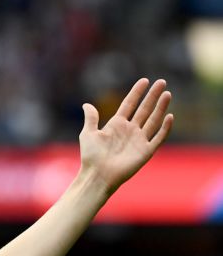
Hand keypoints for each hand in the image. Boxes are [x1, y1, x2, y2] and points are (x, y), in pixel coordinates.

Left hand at [80, 78, 173, 192]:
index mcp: (116, 124)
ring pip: (153, 120)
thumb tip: (86, 104)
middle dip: (152, 96)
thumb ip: (91, 119)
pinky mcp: (146, 151)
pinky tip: (169, 116)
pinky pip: (158, 138)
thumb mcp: (88, 134)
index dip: (137, 93)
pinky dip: (164, 128)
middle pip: (144, 109)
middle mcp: (130, 130)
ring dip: (161, 107)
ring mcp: (139, 140)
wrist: (98, 175)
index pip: (129, 104)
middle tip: (162, 82)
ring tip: (167, 94)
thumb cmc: (91, 156)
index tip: (144, 80)